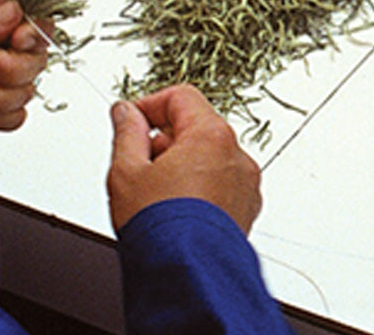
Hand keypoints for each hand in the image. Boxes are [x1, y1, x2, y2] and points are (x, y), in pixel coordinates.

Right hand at [107, 84, 261, 233]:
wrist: (187, 276)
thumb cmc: (162, 229)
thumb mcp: (126, 171)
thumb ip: (126, 132)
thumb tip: (126, 113)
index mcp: (211, 136)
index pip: (181, 97)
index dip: (150, 106)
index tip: (131, 122)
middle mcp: (236, 155)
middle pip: (197, 126)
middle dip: (164, 140)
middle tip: (139, 164)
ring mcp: (246, 184)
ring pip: (210, 157)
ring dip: (183, 165)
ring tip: (156, 194)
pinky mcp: (247, 208)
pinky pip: (222, 184)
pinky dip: (200, 188)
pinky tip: (177, 210)